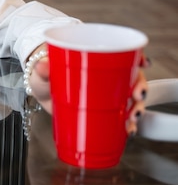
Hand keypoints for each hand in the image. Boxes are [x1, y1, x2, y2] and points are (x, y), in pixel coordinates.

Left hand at [27, 45, 148, 134]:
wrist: (39, 89)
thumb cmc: (44, 73)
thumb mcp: (42, 69)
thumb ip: (42, 68)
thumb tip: (42, 65)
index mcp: (95, 58)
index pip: (123, 54)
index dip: (137, 58)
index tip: (143, 63)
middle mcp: (105, 75)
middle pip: (132, 78)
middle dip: (140, 87)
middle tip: (136, 96)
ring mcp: (105, 93)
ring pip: (129, 99)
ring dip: (136, 108)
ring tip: (131, 118)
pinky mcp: (101, 111)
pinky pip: (119, 116)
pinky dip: (127, 123)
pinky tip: (128, 130)